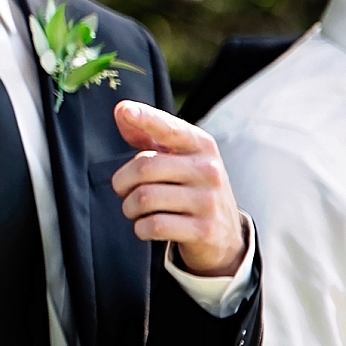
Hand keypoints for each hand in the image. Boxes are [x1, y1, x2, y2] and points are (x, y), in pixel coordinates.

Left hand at [110, 100, 246, 277]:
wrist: (224, 234)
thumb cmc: (190, 189)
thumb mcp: (178, 159)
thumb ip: (148, 136)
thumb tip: (122, 111)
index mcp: (201, 146)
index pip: (169, 128)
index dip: (146, 118)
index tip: (125, 110)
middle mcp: (208, 170)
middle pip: (144, 167)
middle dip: (122, 182)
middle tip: (123, 191)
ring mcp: (208, 201)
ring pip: (144, 198)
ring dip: (129, 208)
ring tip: (136, 210)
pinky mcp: (204, 230)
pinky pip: (153, 226)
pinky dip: (140, 228)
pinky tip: (147, 226)